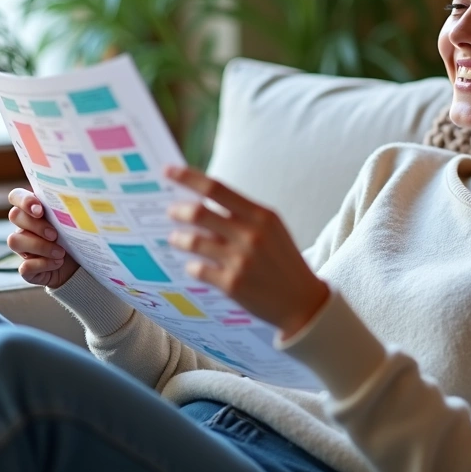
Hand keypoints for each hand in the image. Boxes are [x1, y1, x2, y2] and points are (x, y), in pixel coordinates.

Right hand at [7, 188, 79, 288]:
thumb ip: (69, 208)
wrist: (82, 266)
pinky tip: (57, 262)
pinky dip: (43, 264)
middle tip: (55, 234)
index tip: (39, 210)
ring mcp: (23, 248)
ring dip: (39, 246)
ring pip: (14, 241)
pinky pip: (24, 266)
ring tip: (60, 252)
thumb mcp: (75, 221)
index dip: (23, 200)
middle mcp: (24, 227)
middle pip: (14, 216)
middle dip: (36, 225)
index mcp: (34, 210)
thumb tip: (78, 198)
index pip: (16, 196)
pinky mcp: (27, 268)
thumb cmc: (77, 237)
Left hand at [164, 166, 329, 338]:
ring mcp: (240, 260)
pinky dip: (191, 266)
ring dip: (179, 239)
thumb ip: (241, 215)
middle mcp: (251, 235)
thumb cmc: (282, 260)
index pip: (217, 189)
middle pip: (200, 213)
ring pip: (193, 242)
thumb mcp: (271, 230)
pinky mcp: (232, 284)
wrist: (302, 301)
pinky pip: (197, 269)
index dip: (188, 178)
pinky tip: (194, 266)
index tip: (168, 171)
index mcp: (262, 216)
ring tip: (175, 239)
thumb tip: (200, 202)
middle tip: (170, 211)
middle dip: (178, 210)